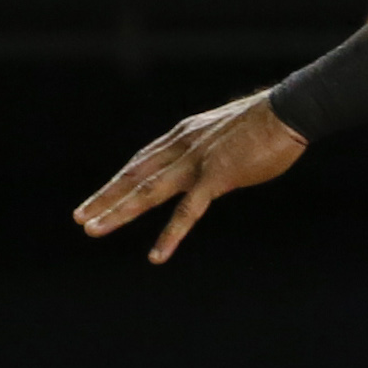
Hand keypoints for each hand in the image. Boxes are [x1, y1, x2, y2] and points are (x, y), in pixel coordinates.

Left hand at [75, 93, 305, 264]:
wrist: (288, 111)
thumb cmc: (270, 121)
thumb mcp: (230, 132)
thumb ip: (215, 149)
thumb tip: (217, 163)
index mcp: (185, 135)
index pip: (142, 160)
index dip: (120, 180)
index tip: (102, 195)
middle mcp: (182, 147)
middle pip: (134, 175)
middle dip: (106, 197)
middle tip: (79, 217)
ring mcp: (196, 163)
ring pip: (148, 192)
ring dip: (118, 212)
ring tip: (93, 230)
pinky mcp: (216, 177)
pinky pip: (188, 212)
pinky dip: (170, 235)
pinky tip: (157, 256)